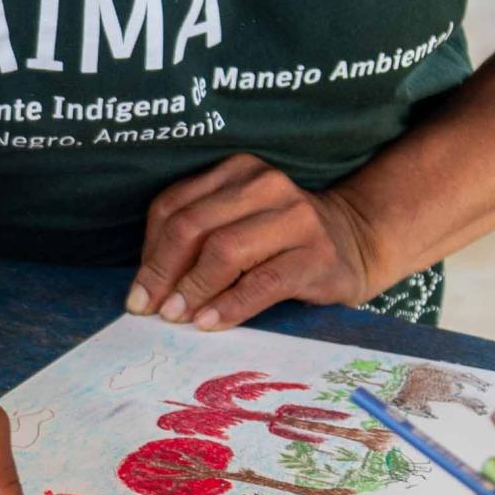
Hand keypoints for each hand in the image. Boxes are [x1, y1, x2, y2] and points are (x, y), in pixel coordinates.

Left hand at [126, 154, 373, 329]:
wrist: (355, 242)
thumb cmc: (280, 240)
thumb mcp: (237, 222)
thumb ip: (197, 240)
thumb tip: (147, 288)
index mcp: (237, 172)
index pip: (174, 206)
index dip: (149, 253)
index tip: (138, 292)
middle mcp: (265, 186)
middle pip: (193, 226)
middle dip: (163, 272)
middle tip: (150, 309)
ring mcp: (295, 219)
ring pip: (224, 251)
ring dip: (192, 289)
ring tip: (176, 317)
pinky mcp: (316, 256)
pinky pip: (262, 283)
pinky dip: (229, 305)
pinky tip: (209, 322)